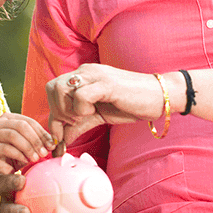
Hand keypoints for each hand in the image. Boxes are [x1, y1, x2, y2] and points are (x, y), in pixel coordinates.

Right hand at [0, 113, 54, 188]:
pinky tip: (24, 162)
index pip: (29, 121)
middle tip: (43, 153)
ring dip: (27, 148)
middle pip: (21, 126)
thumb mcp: (27, 149)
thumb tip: (52, 142)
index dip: (42, 133)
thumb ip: (37, 142)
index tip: (51, 145)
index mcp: (7, 119)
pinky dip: (18, 155)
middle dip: (35, 140)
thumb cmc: (13, 159)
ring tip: (35, 158)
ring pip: (13, 135)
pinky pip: (6, 148)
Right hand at [0, 176, 69, 212]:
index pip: (4, 185)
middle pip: (1, 209)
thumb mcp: (53, 198)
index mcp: (12, 196)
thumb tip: (79, 164)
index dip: (9, 182)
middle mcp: (4, 212)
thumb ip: (61, 184)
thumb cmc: (47, 212)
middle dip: (12, 210)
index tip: (22, 181)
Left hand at [46, 64, 166, 143]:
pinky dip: (80, 109)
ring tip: (83, 117)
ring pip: (61, 89)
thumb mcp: (98, 116)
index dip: (52, 114)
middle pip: (52, 88)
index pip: (53, 91)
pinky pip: (80, 95)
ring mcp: (95, 75)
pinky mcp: (106, 84)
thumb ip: (78, 125)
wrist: (160, 97)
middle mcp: (86, 72)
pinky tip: (92, 113)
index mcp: (83, 76)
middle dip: (57, 112)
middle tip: (73, 124)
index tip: (60, 136)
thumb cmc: (130, 105)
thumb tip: (60, 140)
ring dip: (67, 110)